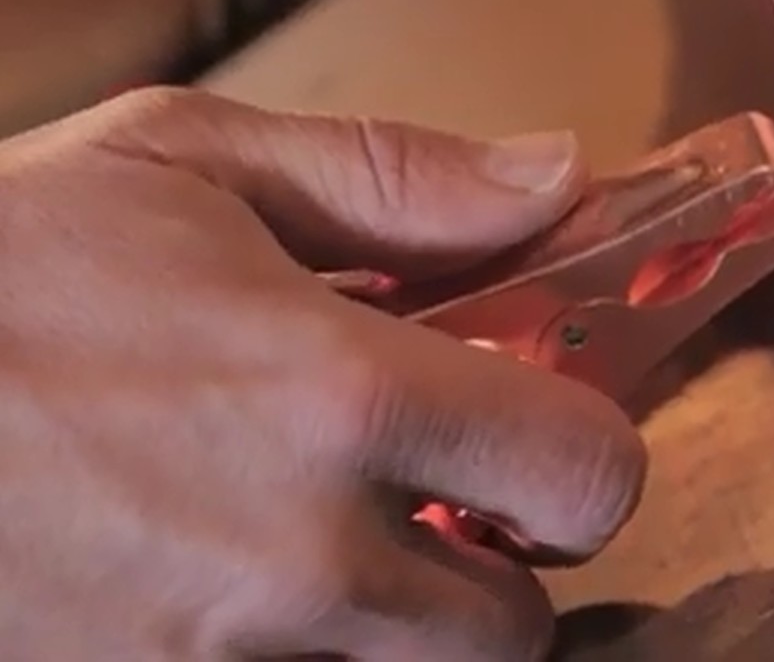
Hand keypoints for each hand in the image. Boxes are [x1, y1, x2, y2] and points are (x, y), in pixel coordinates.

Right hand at [0, 88, 644, 660]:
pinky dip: (282, 660)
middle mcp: (294, 556)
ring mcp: (207, 660)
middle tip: (433, 506)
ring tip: (317, 542)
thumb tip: (562, 176)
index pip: (588, 475)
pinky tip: (219, 582)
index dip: (588, 455)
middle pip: (511, 635)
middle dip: (497, 573)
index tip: (537, 427)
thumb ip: (399, 178)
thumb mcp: (184, 162)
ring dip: (392, 633)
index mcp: (336, 396)